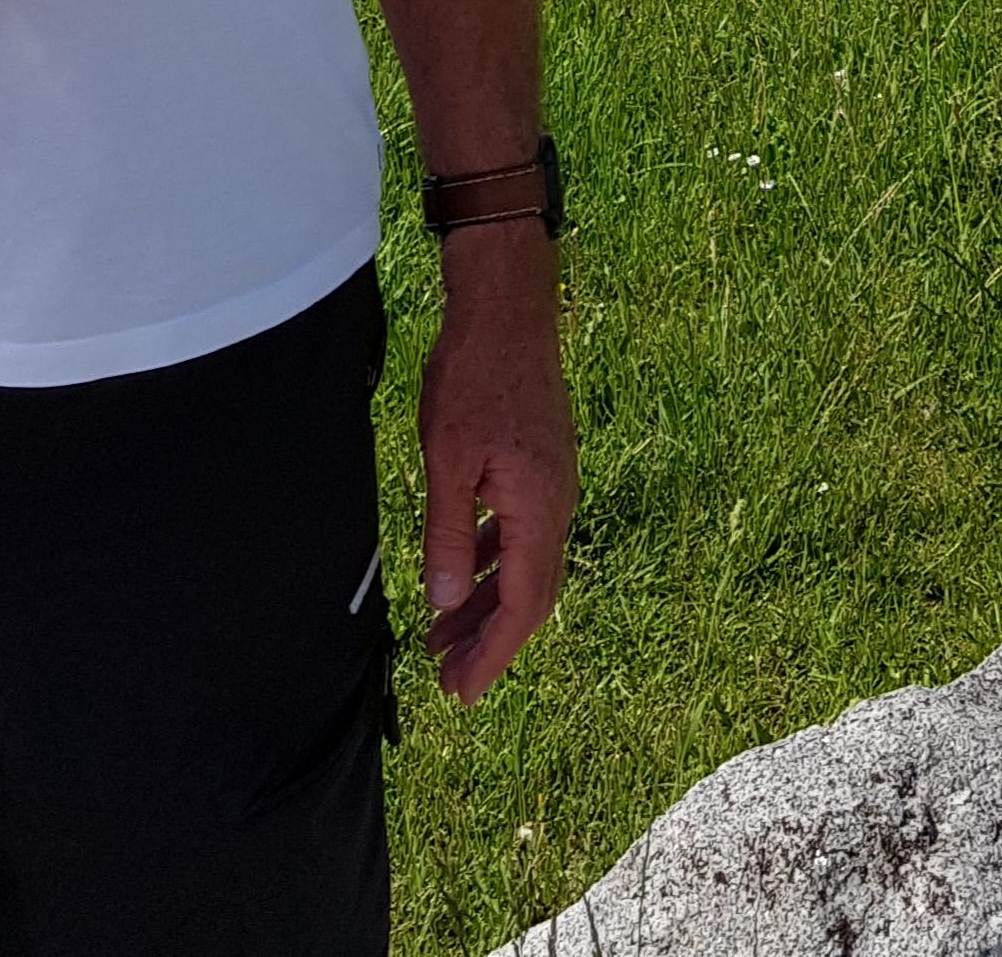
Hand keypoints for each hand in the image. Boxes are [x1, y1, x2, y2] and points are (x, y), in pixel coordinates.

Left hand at [419, 222, 575, 700]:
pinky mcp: (541, 463)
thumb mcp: (447, 460)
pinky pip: (522, 531)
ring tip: (443, 634)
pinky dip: (492, 560)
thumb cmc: (474, 378)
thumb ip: (447, 533)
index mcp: (540, 508)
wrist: (507, 310)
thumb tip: (444, 601)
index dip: (492, 654)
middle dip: (489, 640)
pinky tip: (464, 570)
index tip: (461, 692)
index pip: (523, 605)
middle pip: (530, 593)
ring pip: (525, 563)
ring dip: (487, 602)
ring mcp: (553, 481)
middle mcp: (558, 502)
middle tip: (447, 679)